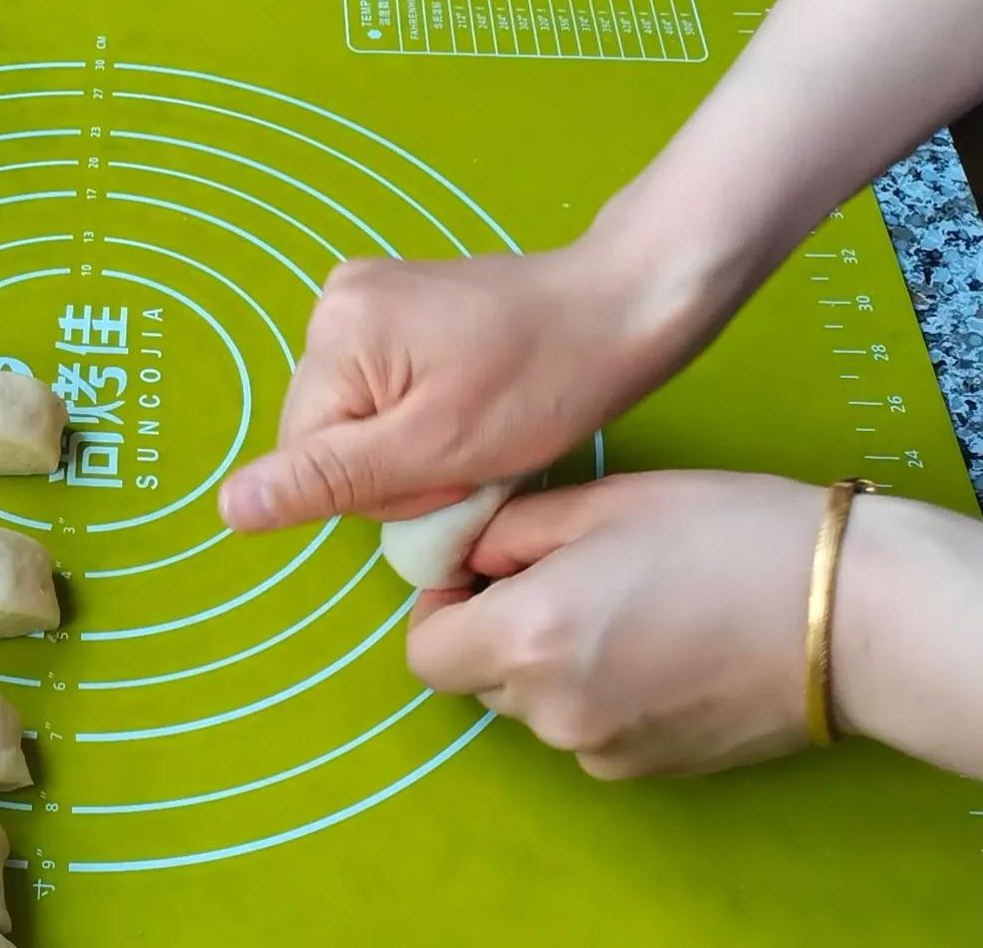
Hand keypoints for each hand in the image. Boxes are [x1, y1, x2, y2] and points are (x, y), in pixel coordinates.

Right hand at [217, 236, 705, 530]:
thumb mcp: (436, 449)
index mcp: (334, 332)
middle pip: (325, 436)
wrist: (626, 306)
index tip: (450, 467)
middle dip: (393, 466)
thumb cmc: (547, 381)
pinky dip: (420, 417)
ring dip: (410, 447)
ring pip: (354, 422)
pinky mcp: (394, 307)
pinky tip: (469, 407)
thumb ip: (328, 479)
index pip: (306, 456)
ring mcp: (363, 299)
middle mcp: (333, 302)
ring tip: (477, 429)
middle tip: (470, 453)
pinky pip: (378, 393)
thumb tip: (229, 506)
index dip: (376, 486)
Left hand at [406, 471, 824, 778]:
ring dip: (551, 663)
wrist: (851, 616)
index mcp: (524, 639)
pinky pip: (586, 730)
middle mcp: (550, 710)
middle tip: (565, 577)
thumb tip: (466, 556)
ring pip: (535, 705)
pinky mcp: (646, 771)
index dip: (442, 608)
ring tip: (627, 608)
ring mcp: (599, 749)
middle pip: (479, 678)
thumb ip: (509, 533)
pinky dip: (599, 694)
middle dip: (499, 629)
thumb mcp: (603, 504)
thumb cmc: (728, 538)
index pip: (425, 652)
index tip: (483, 574)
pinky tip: (660, 649)